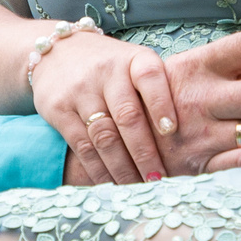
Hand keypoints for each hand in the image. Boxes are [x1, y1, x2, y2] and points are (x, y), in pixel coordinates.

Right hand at [31, 33, 181, 185]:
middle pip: (128, 116)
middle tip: (159, 181)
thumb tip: (186, 140)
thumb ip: (156, 93)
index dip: (162, 104)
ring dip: (123, 169)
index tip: (172, 132)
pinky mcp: (58, 109)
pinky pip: (82, 146)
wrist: (54, 51)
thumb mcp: (133, 65)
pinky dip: (98, 170)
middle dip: (145, 153)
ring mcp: (80, 90)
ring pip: (104, 137)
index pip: (150, 77)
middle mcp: (106, 72)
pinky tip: (110, 184)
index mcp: (133, 59)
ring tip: (137, 189)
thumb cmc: (109, 66)